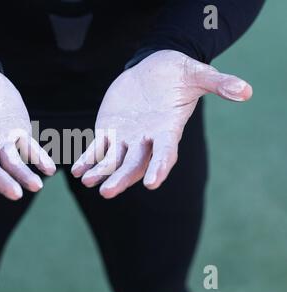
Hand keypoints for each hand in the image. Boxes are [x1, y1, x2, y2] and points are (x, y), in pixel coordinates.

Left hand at [72, 50, 251, 198]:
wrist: (155, 69)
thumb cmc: (179, 72)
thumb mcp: (199, 74)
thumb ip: (219, 83)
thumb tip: (246, 91)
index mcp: (167, 130)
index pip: (164, 153)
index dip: (159, 167)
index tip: (151, 183)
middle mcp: (146, 139)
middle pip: (134, 164)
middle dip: (121, 178)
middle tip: (107, 192)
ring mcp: (126, 137)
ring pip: (112, 160)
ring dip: (100, 172)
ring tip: (87, 181)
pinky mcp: (109, 129)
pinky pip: (97, 148)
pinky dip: (87, 158)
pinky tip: (76, 169)